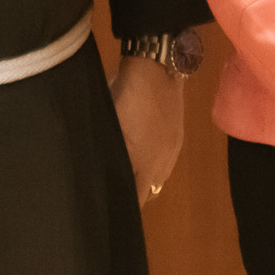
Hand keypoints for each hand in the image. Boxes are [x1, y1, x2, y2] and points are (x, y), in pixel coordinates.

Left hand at [111, 56, 184, 205]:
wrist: (157, 67)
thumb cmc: (125, 95)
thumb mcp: (109, 123)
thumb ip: (107, 151)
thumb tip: (97, 173)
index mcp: (145, 164)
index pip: (136, 199)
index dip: (124, 205)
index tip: (108, 207)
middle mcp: (163, 162)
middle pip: (149, 192)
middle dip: (134, 194)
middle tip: (113, 190)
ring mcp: (173, 149)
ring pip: (158, 177)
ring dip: (144, 179)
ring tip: (127, 172)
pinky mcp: (177, 136)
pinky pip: (165, 161)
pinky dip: (153, 164)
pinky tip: (142, 152)